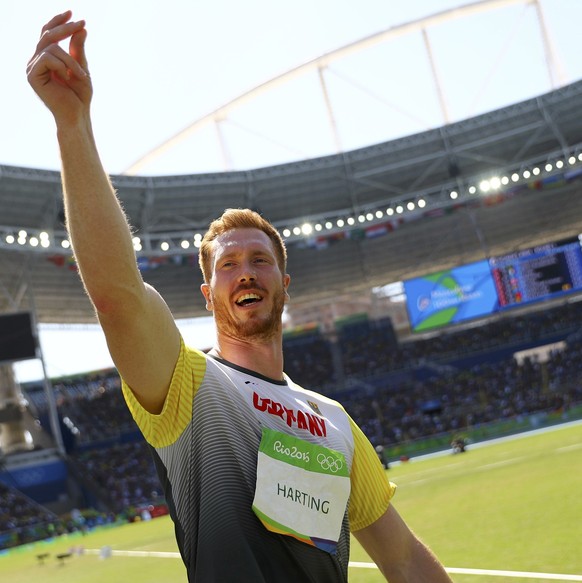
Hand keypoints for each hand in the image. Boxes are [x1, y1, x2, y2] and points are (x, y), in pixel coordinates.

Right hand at [27, 11, 91, 125]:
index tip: (72, 12)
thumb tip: (81, 28)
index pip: (47, 34)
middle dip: (65, 28)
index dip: (58, 21)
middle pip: (47, 35)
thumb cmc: (80, 96)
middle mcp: (35, 61)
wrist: (77, 115)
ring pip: (51, 47)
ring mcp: (32, 68)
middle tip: (81, 24)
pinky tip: (69, 77)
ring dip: (71, 59)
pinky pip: (48, 58)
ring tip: (83, 75)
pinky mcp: (32, 76)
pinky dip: (63, 65)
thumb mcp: (82, 68)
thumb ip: (78, 49)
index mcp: (45, 59)